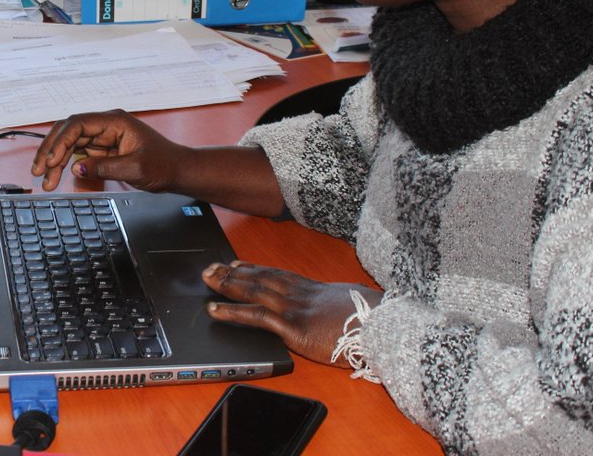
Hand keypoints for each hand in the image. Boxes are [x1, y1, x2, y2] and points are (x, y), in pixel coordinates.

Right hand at [30, 110, 185, 191]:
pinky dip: (65, 164)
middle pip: (68, 131)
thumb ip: (104, 167)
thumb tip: (76, 167)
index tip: (50, 160)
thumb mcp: (135, 169)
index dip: (60, 141)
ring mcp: (103, 136)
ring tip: (45, 180)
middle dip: (50, 150)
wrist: (178, 171)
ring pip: (69, 143)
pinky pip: (77, 153)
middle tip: (38, 171)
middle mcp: (106, 125)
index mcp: (115, 121)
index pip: (78, 125)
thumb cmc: (163, 165)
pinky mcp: (102, 149)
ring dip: (55, 160)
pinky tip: (57, 176)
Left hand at [201, 261, 382, 366]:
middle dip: (232, 274)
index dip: (254, 269)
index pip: (277, 275)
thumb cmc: (379, 318)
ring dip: (226, 287)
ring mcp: (295, 309)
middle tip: (210, 268)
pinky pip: (255, 317)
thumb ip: (342, 301)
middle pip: (260, 279)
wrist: (385, 327)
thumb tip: (347, 302)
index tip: (236, 264)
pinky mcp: (293, 328)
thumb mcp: (357, 302)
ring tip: (207, 281)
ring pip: (252, 292)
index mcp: (315, 289)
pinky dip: (232, 313)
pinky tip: (215, 310)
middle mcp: (301, 294)